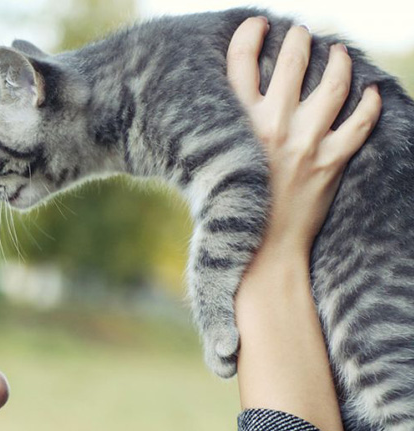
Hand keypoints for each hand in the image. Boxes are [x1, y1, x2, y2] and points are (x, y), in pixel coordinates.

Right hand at [226, 18, 380, 259]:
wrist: (260, 255)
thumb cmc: (229, 214)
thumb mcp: (210, 170)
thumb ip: (221, 137)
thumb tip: (227, 110)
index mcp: (235, 126)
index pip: (239, 63)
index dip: (249, 35)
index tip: (257, 25)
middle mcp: (270, 127)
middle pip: (291, 62)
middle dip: (299, 40)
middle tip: (302, 34)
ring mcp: (304, 143)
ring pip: (332, 85)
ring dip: (338, 62)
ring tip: (339, 53)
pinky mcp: (330, 163)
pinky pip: (360, 124)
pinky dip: (370, 105)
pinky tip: (371, 93)